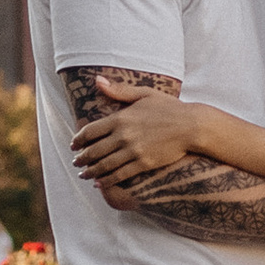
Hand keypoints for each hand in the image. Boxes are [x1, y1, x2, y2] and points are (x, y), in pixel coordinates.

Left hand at [73, 88, 203, 183]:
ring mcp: (133, 150)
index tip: (73, 145)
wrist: (191, 126)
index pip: (90, 131)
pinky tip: (99, 183)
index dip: (78, 140)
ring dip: (90, 171)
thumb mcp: (144, 94)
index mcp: (120, 117)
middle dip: (81, 158)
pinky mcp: (143, 163)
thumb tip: (97, 80)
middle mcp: (123, 135)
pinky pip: (119, 174)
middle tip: (76, 162)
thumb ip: (119, 90)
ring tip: (83, 175)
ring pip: (104, 165)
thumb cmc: (169, 108)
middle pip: (94, 150)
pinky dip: (106, 180)